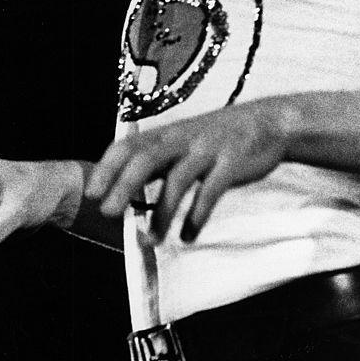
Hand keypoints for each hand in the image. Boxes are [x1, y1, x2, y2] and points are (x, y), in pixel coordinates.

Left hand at [85, 99, 289, 241]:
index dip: (108, 167)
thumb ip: (158, 160)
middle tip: (109, 213)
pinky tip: (188, 236)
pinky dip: (197, 216)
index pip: (129, 145)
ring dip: (162, 211)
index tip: (92, 192)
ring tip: (152, 239)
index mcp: (168, 133)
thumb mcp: (185, 140)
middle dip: (125, 185)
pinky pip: (211, 191)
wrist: (267, 122)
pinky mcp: (232, 162)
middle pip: (147, 158)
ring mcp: (208, 149)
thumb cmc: (218, 136)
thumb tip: (124, 190)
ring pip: (178, 179)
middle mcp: (184, 138)